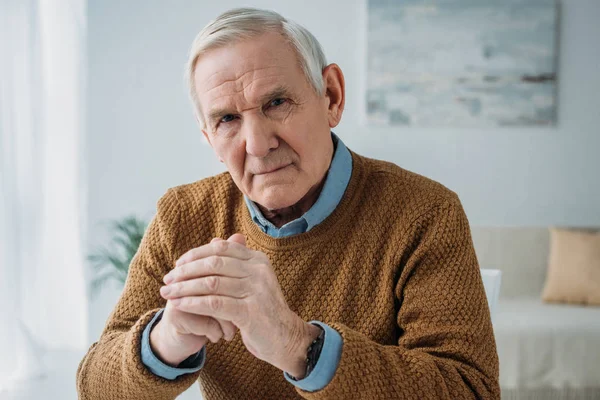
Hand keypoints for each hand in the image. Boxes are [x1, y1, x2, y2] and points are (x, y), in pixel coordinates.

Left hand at [161, 233, 318, 375]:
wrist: (285, 337)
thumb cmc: (263, 309)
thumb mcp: (253, 281)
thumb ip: (235, 262)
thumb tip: (214, 240)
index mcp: (258, 260)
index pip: (221, 248)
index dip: (196, 254)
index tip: (177, 264)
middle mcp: (259, 271)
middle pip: (214, 263)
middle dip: (186, 271)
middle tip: (168, 279)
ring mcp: (256, 290)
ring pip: (211, 283)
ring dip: (184, 288)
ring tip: (167, 293)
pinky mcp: (250, 311)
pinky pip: (214, 304)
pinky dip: (192, 303)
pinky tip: (179, 305)